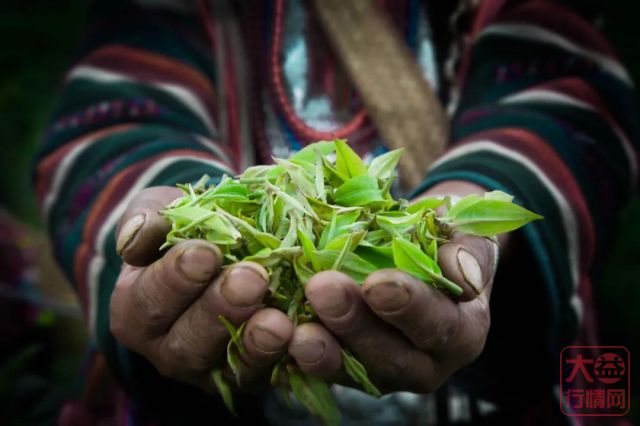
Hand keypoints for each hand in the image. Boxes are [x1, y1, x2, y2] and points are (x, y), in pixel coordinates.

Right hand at [110, 186, 293, 391]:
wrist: (227, 246)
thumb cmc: (186, 229)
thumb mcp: (162, 212)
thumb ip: (147, 218)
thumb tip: (136, 235)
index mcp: (136, 312)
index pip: (150, 301)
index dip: (175, 278)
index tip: (205, 252)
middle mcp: (170, 350)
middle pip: (189, 342)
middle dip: (221, 309)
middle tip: (252, 278)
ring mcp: (214, 369)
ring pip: (232, 367)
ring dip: (257, 344)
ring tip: (279, 320)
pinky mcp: (255, 375)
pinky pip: (272, 373)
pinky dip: (290, 358)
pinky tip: (305, 336)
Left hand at [287, 181, 501, 392]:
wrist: (426, 256)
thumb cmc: (449, 244)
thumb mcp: (467, 241)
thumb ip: (468, 257)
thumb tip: (462, 277)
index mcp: (462, 333)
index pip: (438, 325)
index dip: (408, 306)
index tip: (378, 283)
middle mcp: (425, 363)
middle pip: (391, 355)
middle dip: (354, 324)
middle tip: (321, 288)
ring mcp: (385, 371)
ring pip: (354, 369)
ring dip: (322, 349)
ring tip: (295, 329)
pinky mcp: (351, 368)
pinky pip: (326, 367)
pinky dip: (301, 354)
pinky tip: (279, 335)